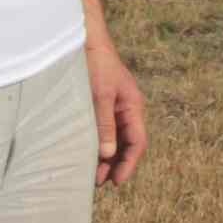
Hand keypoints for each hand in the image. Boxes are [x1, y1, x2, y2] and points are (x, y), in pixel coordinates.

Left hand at [86, 36, 147, 186]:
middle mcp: (126, 108)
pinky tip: (87, 152)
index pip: (137, 141)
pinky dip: (98, 143)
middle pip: (127, 143)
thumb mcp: (100, 96)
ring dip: (106, 156)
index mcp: (133, 106)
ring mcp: (114, 106)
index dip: (128, 163)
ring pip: (115, 138)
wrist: (85, 40)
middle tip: (99, 182)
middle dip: (116, 164)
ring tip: (92, 173)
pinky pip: (104, 129)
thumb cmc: (95, 65)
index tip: (116, 181)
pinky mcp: (101, 104)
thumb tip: (108, 154)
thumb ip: (104, 125)